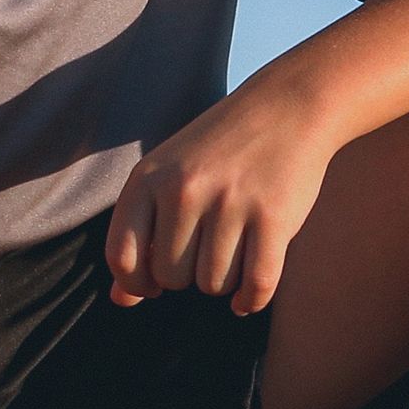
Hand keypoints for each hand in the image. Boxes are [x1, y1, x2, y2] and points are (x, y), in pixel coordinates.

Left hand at [105, 78, 339, 314]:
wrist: (287, 107)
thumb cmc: (220, 149)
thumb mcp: (167, 175)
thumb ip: (140, 234)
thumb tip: (122, 301)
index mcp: (148, 178)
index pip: (121, 257)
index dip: (136, 283)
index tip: (155, 282)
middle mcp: (184, 190)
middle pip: (171, 277)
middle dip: (188, 275)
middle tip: (206, 250)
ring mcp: (229, 203)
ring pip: (213, 284)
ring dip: (224, 281)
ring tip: (233, 252)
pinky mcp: (273, 218)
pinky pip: (255, 286)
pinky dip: (252, 300)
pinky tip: (249, 294)